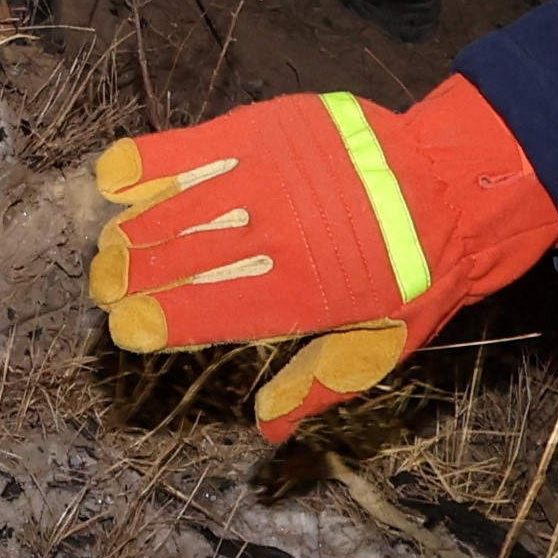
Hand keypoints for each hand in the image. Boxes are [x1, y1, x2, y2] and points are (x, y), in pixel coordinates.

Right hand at [85, 77, 557, 436]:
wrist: (453, 185)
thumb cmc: (417, 275)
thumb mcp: (380, 345)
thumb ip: (318, 383)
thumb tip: (266, 429)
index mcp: (306, 294)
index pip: (214, 308)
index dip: (163, 319)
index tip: (126, 329)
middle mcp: (281, 234)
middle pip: (183, 257)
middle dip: (131, 276)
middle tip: (104, 288)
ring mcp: (271, 176)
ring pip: (180, 204)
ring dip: (134, 228)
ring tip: (107, 248)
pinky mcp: (268, 128)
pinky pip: (196, 146)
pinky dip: (151, 162)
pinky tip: (116, 178)